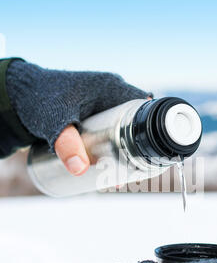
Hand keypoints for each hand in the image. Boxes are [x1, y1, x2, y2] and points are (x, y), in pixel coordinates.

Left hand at [6, 60, 149, 174]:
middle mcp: (111, 92)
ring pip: (124, 126)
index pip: (143, 108)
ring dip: (126, 148)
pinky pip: (112, 127)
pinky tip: (110, 164)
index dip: (149, 132)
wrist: (20, 95)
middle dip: (137, 146)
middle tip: (133, 173)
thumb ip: (66, 145)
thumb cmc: (40, 101)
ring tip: (120, 174)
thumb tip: (79, 170)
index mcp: (111, 88)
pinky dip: (114, 144)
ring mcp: (103, 101)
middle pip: (136, 120)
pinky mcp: (93, 111)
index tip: (146, 156)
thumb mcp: (55, 123)